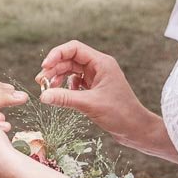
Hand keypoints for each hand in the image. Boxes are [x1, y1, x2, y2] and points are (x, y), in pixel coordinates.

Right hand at [35, 41, 151, 145]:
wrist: (136, 129)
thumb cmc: (120, 114)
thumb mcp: (89, 104)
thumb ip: (65, 98)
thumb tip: (43, 96)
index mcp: (101, 62)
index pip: (74, 49)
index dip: (56, 54)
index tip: (44, 67)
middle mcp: (99, 66)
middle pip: (70, 59)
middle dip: (54, 69)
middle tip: (41, 82)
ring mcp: (97, 77)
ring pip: (71, 71)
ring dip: (58, 78)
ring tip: (47, 89)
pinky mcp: (95, 88)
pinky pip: (76, 82)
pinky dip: (66, 87)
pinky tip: (63, 96)